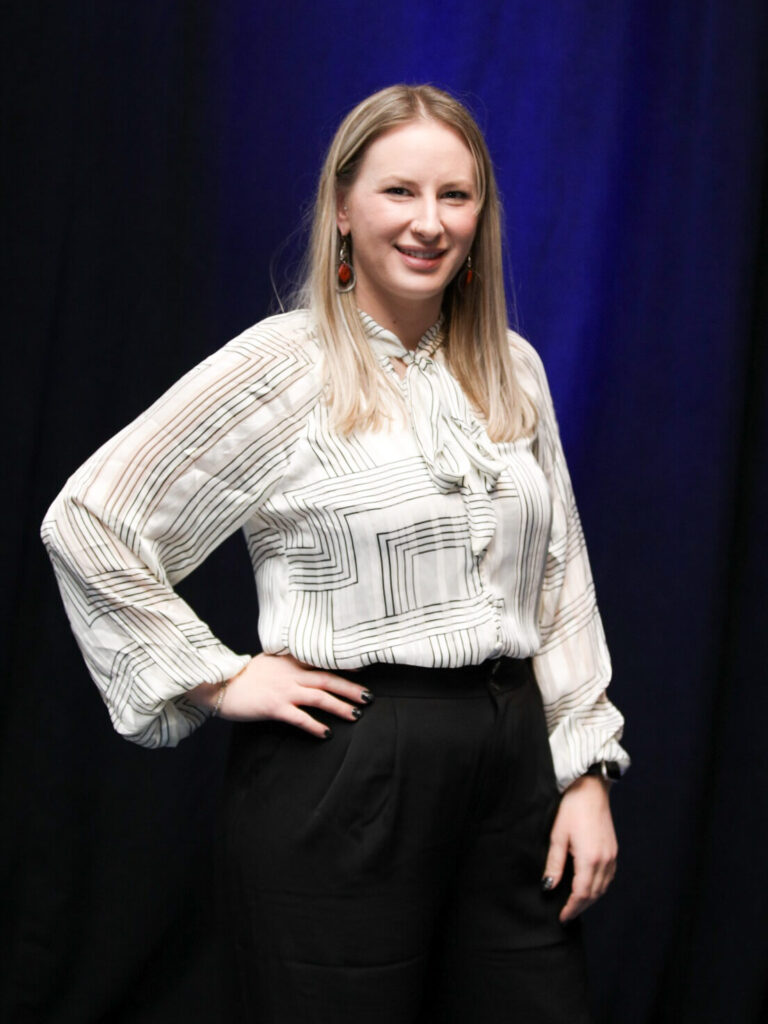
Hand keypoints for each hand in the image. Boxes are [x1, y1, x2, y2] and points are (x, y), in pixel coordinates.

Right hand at [189, 653, 371, 737]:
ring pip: (320, 697)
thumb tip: (300, 665)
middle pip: (328, 679)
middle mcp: (291, 674)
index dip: (343, 667)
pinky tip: (327, 733)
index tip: (362, 672)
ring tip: (356, 714)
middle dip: (351, 688)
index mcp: (290, 661)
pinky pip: (300, 718)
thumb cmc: (241, 675)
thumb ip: (286, 663)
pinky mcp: (274, 707)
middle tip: (369, 697)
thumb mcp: (267, 662)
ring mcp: (284, 690)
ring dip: (340, 706)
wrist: (219, 684)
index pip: (322, 662)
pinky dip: (315, 726)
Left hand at [542, 774, 617, 922]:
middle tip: (567, 915)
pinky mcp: (613, 850)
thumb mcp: (558, 835)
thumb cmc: (571, 808)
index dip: (572, 908)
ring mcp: (612, 855)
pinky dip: (599, 887)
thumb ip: (554, 864)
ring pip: (603, 887)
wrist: (591, 789)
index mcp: (589, 859)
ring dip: (590, 899)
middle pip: (594, 894)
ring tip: (576, 905)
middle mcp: (604, 860)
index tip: (562, 918)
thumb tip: (549, 886)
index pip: (582, 894)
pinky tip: (589, 887)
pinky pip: (608, 877)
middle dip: (580, 907)